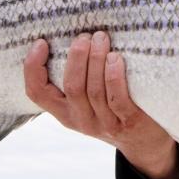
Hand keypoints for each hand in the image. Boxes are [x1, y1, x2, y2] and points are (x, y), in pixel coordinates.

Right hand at [23, 31, 178, 178]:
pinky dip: (114, 76)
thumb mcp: (88, 101)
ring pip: (94, 91)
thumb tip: (71, 37)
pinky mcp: (128, 123)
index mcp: (65, 112)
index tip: (41, 42)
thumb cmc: (113, 110)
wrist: (145, 143)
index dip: (33, 67)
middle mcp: (81, 119)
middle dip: (77, 57)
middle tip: (85, 36)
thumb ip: (78, 78)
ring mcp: (105, 124)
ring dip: (96, 60)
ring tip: (101, 38)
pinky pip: (117, 99)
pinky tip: (115, 58)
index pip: (37, 93)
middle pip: (72, 87)